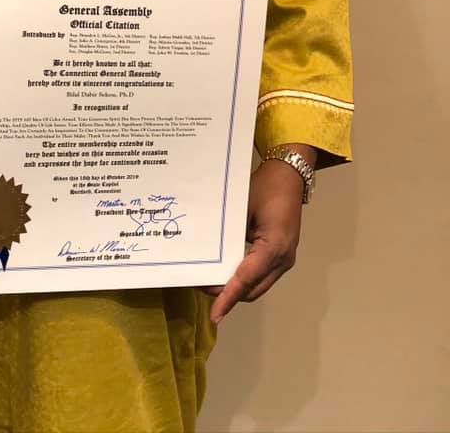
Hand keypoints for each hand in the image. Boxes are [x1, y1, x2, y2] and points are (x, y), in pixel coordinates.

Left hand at [204, 159, 303, 324]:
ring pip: (257, 286)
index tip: (215, 314)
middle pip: (252, 290)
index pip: (246, 279)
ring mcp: (285, 260)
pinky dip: (243, 278)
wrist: (288, 175)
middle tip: (201, 284)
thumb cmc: (265, 188)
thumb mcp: (242, 209)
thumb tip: (208, 254)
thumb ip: (228, 235)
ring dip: (236, 288)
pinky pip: (260, 275)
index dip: (228, 297)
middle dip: (228, 294)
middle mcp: (283, 259)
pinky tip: (225, 271)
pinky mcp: (282, 256)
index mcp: (274, 247)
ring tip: (210, 281)